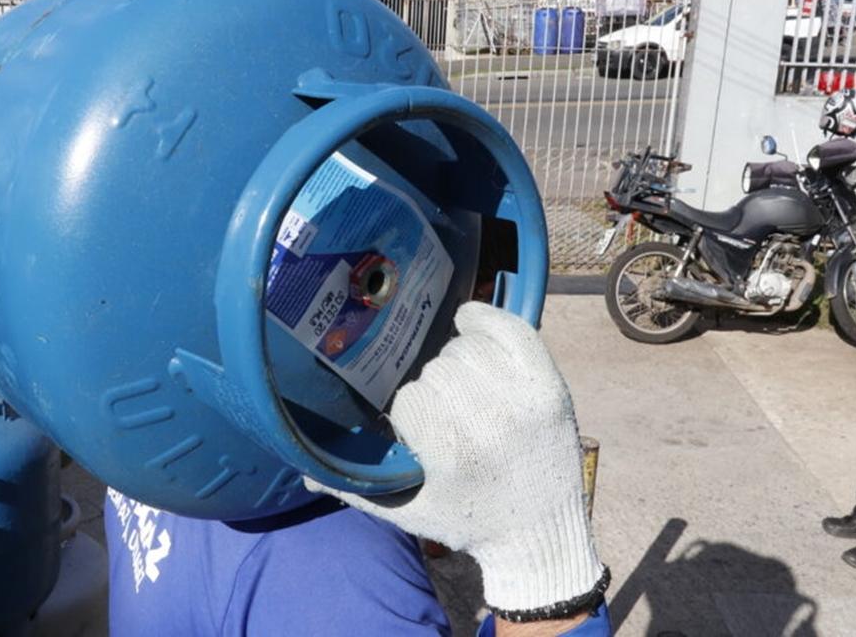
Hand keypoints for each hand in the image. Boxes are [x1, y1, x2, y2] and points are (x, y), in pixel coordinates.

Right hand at [306, 302, 605, 616]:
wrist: (538, 534)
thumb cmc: (467, 520)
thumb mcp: (406, 511)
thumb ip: (353, 486)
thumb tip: (304, 469)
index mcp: (450, 450)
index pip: (410, 398)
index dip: (409, 412)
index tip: (419, 431)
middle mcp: (490, 420)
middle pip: (437, 369)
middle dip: (433, 388)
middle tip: (444, 412)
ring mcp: (524, 400)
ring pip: (467, 347)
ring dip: (457, 361)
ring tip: (463, 388)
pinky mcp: (551, 386)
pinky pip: (512, 330)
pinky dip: (486, 320)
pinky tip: (469, 324)